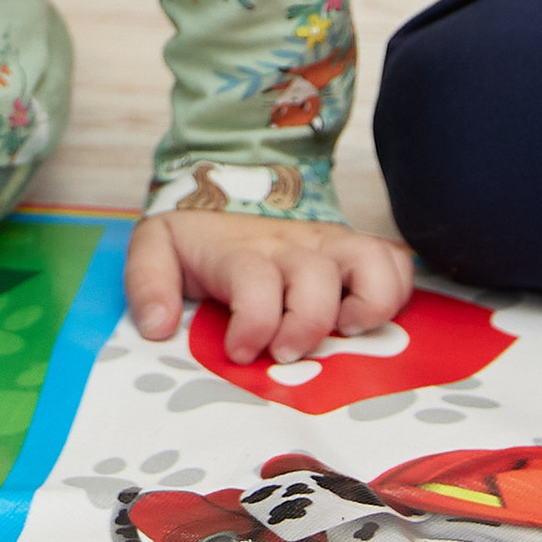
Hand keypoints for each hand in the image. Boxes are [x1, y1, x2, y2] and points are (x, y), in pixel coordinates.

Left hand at [127, 208, 411, 363]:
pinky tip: (365, 319)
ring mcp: (328, 245)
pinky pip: (395, 264)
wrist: (225, 189)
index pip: (254, 279)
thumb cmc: (197, 238)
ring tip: (342, 333)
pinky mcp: (356, 251)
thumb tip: (157, 326)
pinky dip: (394, 293)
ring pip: (369, 263)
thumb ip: (146, 284)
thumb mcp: (155, 249)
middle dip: (303, 325)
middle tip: (283, 353)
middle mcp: (290, 245)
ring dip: (365, 307)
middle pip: (314, 278)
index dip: (252, 323)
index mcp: (239, 250)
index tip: (239, 351)